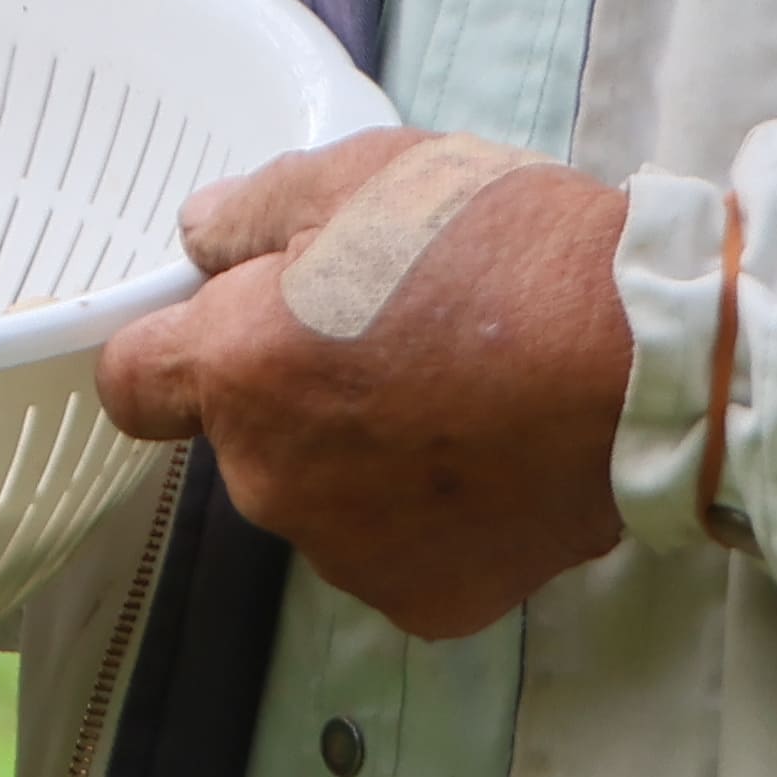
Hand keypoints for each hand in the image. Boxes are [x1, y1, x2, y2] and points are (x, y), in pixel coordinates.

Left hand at [93, 129, 640, 640]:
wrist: (645, 362)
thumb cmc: (502, 251)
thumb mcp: (364, 173)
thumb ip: (253, 210)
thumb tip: (200, 237)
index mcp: (238, 374)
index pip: (131, 384)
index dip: (169, 345)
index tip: (229, 319)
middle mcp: (273, 482)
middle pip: (244, 438)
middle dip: (293, 391)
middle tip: (390, 329)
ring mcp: (350, 555)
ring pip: (324, 497)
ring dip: (363, 455)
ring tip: (460, 389)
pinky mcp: (429, 603)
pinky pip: (399, 551)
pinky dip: (432, 514)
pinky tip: (493, 453)